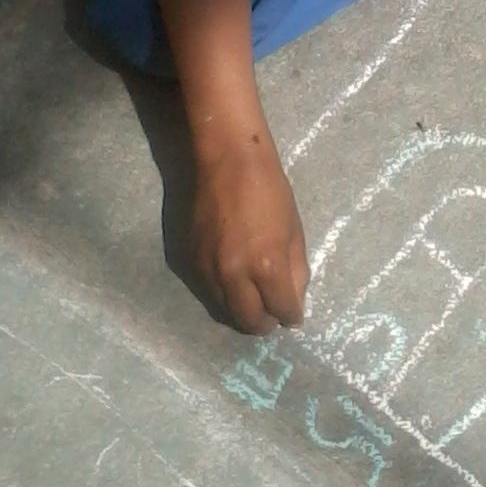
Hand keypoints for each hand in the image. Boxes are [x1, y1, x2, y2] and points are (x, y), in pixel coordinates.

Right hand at [192, 132, 309, 332]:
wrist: (227, 162)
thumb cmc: (270, 191)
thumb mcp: (294, 231)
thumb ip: (297, 272)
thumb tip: (294, 302)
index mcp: (266, 266)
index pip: (281, 310)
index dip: (291, 316)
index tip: (293, 315)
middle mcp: (233, 276)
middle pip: (249, 322)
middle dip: (265, 324)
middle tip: (272, 315)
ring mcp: (206, 271)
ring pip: (224, 311)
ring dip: (242, 312)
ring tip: (254, 301)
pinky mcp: (189, 262)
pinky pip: (207, 292)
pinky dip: (223, 295)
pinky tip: (233, 282)